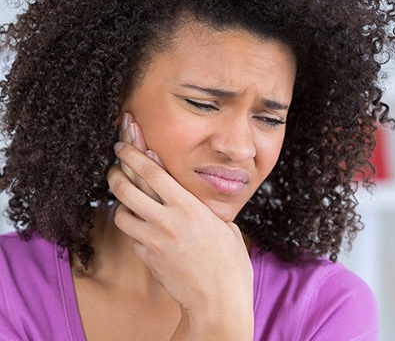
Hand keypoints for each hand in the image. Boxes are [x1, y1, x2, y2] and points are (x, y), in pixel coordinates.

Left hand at [108, 123, 253, 339]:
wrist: (220, 302)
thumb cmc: (229, 263)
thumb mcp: (224, 226)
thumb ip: (202, 207)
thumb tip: (188, 194)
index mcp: (189, 207)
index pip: (153, 171)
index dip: (133, 153)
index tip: (123, 144)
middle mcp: (167, 221)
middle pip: (126, 188)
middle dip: (115, 172)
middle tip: (114, 167)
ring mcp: (154, 241)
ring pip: (121, 214)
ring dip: (121, 204)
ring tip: (128, 201)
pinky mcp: (148, 259)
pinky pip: (132, 238)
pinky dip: (135, 231)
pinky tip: (145, 232)